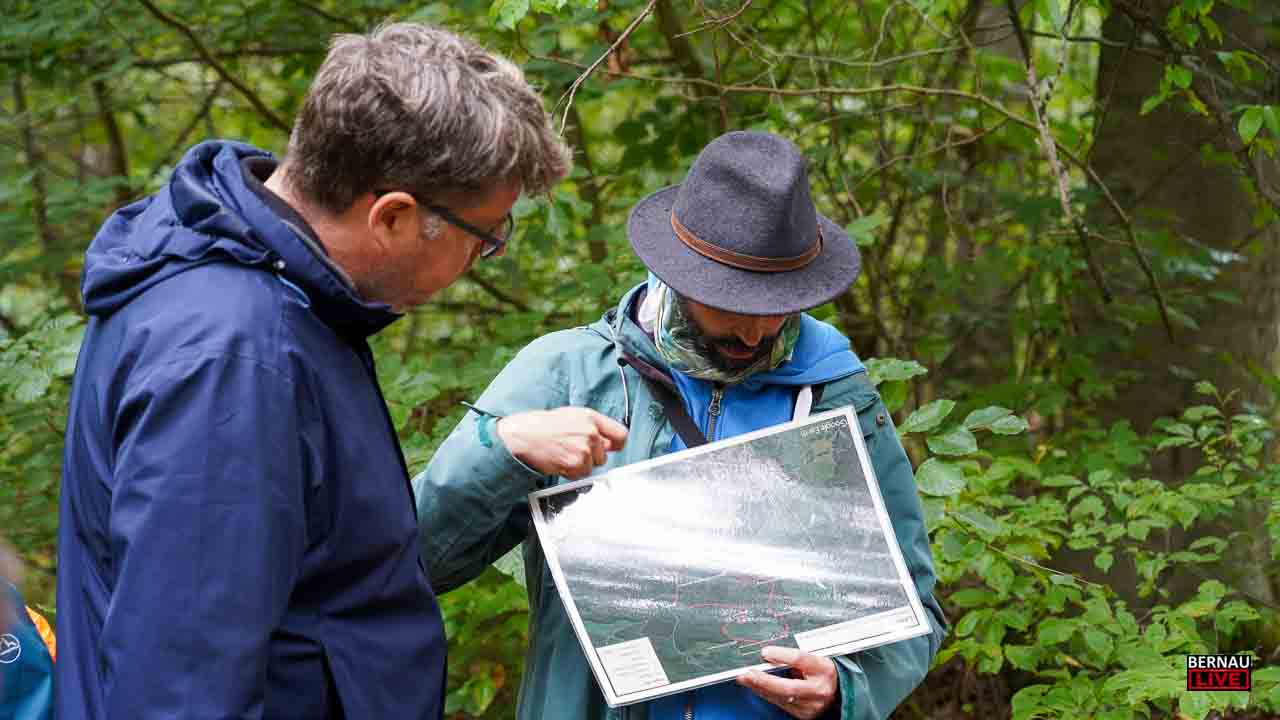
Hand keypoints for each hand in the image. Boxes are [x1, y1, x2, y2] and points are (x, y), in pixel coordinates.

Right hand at [496, 407, 627, 478]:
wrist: (522, 436)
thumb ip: (592, 427)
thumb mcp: (571, 416)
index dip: (615, 445)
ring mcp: (584, 449)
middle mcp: (590, 432)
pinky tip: (559, 461)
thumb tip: (607, 443)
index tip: (609, 448)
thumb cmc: (542, 426)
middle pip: (604, 455)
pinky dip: (571, 472)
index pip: (621, 435)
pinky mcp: (576, 463)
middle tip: (572, 450)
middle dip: (591, 457)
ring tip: (562, 454)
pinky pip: (580, 474)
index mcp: (591, 417)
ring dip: (579, 465)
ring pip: (592, 466)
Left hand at [737, 646, 838, 718]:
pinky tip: (755, 687)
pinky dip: (765, 694)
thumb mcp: (816, 658)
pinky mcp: (803, 714)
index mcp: (823, 669)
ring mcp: (811, 704)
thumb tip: (769, 654)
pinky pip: (780, 703)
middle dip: (765, 680)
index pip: (801, 660)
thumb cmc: (823, 672)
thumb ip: (795, 657)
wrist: (839, 693)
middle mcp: (818, 689)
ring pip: (781, 697)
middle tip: (748, 673)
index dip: (781, 655)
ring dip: (760, 688)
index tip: (765, 652)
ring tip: (745, 678)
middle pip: (789, 687)